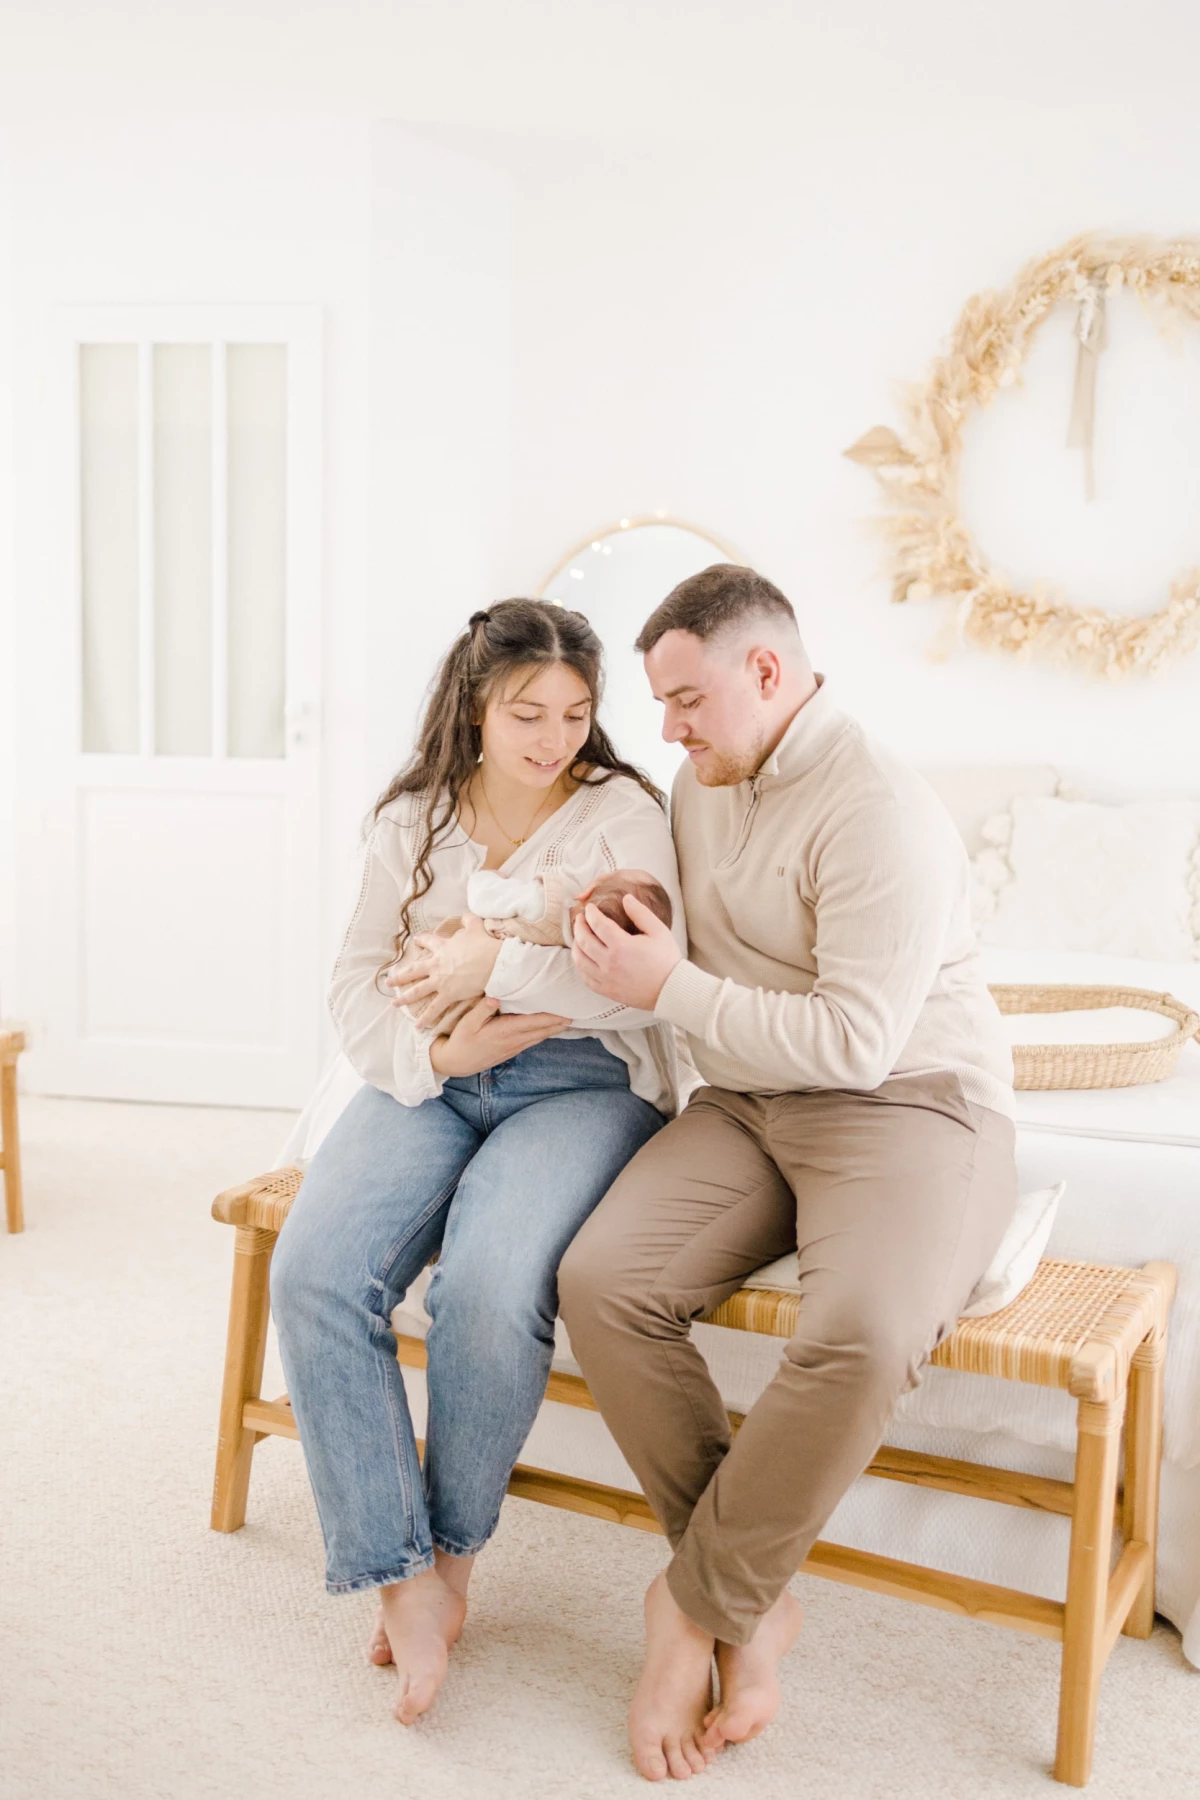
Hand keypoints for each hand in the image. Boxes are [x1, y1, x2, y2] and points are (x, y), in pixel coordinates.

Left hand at [387, 915, 501, 1026]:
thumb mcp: (476, 927)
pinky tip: (417, 1026)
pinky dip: (425, 1018)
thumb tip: (466, 915)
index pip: (428, 941)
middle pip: (413, 970)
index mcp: (443, 948)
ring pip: (418, 991)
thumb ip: (469, 920)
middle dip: (400, 976)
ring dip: (404, 998)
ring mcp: (440, 981)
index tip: (415, 940)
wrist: (493, 962)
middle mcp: (437, 965)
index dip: (421, 940)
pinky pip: (434, 1008)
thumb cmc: (484, 945)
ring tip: (394, 1004)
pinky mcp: (448, 994)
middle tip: (389, 982)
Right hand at [428, 998, 570, 1077]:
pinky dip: (544, 1034)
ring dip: (554, 1029)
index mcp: (505, 1031)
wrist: (457, 1063)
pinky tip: (550, 1029)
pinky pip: (533, 1041)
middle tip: (576, 1013)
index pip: (533, 1023)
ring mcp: (514, 1047)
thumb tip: (495, 998)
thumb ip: (482, 1010)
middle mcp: (513, 1040)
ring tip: (568, 1019)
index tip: (566, 1012)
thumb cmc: (461, 1040)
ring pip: (539, 1037)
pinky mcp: (512, 1051)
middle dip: (559, 1023)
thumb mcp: (467, 1023)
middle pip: (542, 1031)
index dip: (551, 1018)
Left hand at [571, 894, 681, 1010]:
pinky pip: (585, 977)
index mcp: (622, 946)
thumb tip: (626, 898)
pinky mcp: (606, 990)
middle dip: (579, 926)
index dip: (591, 913)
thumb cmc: (666, 960)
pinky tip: (583, 957)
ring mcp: (606, 979)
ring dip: (575, 945)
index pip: (598, 924)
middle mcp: (609, 963)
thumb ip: (641, 913)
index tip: (589, 908)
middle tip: (580, 918)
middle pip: (584, 940)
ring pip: (579, 960)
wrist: (670, 989)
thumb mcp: (659, 931)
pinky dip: (580, 965)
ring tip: (579, 936)